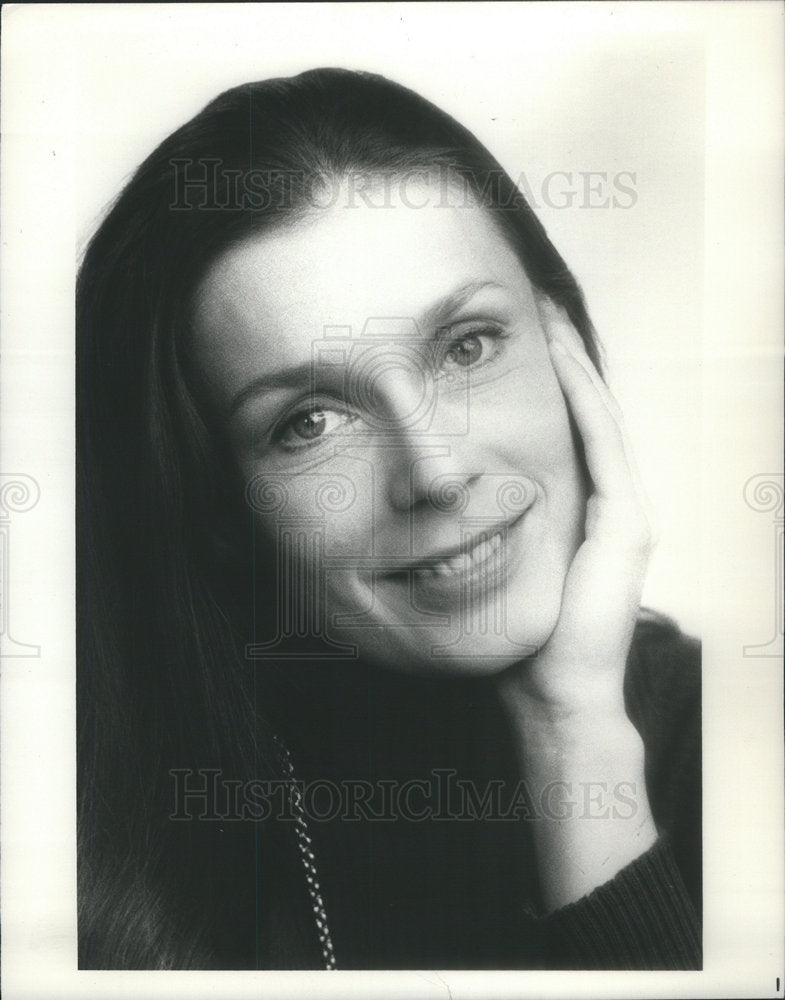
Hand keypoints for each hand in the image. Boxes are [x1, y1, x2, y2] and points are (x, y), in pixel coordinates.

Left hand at [496, 299, 658, 909]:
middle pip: (581, 411)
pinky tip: (560, 354)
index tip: (501, 338)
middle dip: (556, 357)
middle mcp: (603, 502)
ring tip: (547, 311)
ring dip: (571, 360)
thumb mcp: (480, 563)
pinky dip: (582, 394)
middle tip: (532, 303)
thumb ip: (468, 524)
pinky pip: (602, 441)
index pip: (556, 428)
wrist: (545, 688)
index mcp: (572, 510)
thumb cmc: (508, 634)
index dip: (537, 380)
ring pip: (596, 414)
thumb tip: (416, 494)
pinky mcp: (628, 521)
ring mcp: (623, 509)